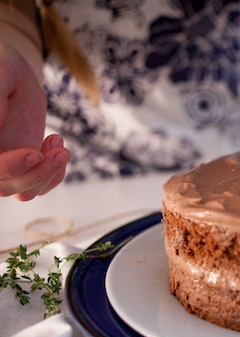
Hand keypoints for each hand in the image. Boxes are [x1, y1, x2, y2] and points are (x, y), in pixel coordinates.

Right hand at [0, 43, 70, 200]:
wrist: (13, 75)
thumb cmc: (0, 68)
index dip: (9, 168)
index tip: (34, 153)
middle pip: (5, 186)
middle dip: (37, 174)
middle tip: (61, 151)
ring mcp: (4, 164)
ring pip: (23, 191)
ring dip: (48, 175)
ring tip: (61, 147)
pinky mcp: (24, 165)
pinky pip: (39, 185)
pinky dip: (55, 175)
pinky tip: (58, 149)